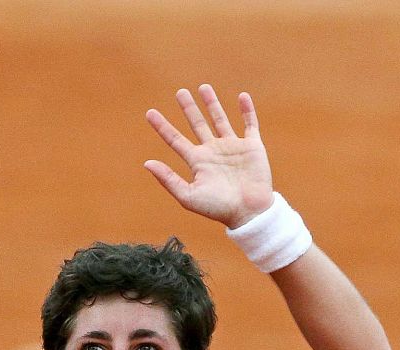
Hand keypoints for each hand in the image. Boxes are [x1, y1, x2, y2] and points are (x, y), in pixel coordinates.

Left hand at [144, 85, 273, 228]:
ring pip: (220, 120)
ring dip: (212, 104)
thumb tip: (146, 163)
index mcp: (198, 162)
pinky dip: (247, 110)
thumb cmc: (218, 208)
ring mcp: (233, 148)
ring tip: (203, 87)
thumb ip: (168, 179)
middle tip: (180, 92)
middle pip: (197, 125)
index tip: (149, 113)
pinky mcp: (252, 147)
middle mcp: (213, 152)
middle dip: (189, 108)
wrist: (249, 212)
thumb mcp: (188, 196)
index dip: (162, 127)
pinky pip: (250, 124)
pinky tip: (242, 96)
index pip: (175, 140)